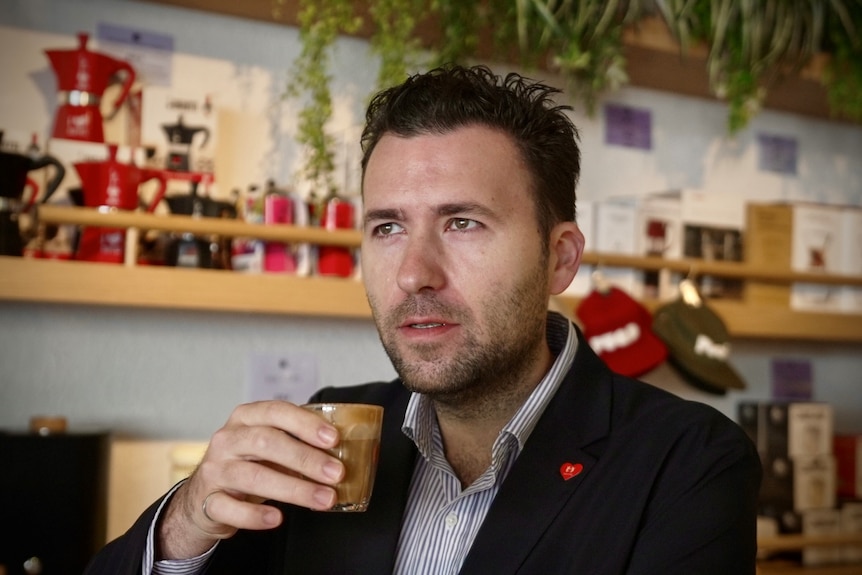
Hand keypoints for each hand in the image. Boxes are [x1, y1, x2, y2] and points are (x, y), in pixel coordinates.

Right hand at [157, 400, 344, 558]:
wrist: (204, 497)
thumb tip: (346, 449)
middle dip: (305, 458)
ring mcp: (215, 470)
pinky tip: (278, 518)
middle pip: (266, 442)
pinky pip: (229, 508)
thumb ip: (299, 443)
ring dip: (294, 488)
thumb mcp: (270, 447)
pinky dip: (255, 515)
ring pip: (252, 476)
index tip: (333, 439)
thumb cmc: (248, 465)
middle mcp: (227, 440)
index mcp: (245, 418)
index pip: (276, 411)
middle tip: (336, 473)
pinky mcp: (207, 502)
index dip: (305, 424)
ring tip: (324, 499)